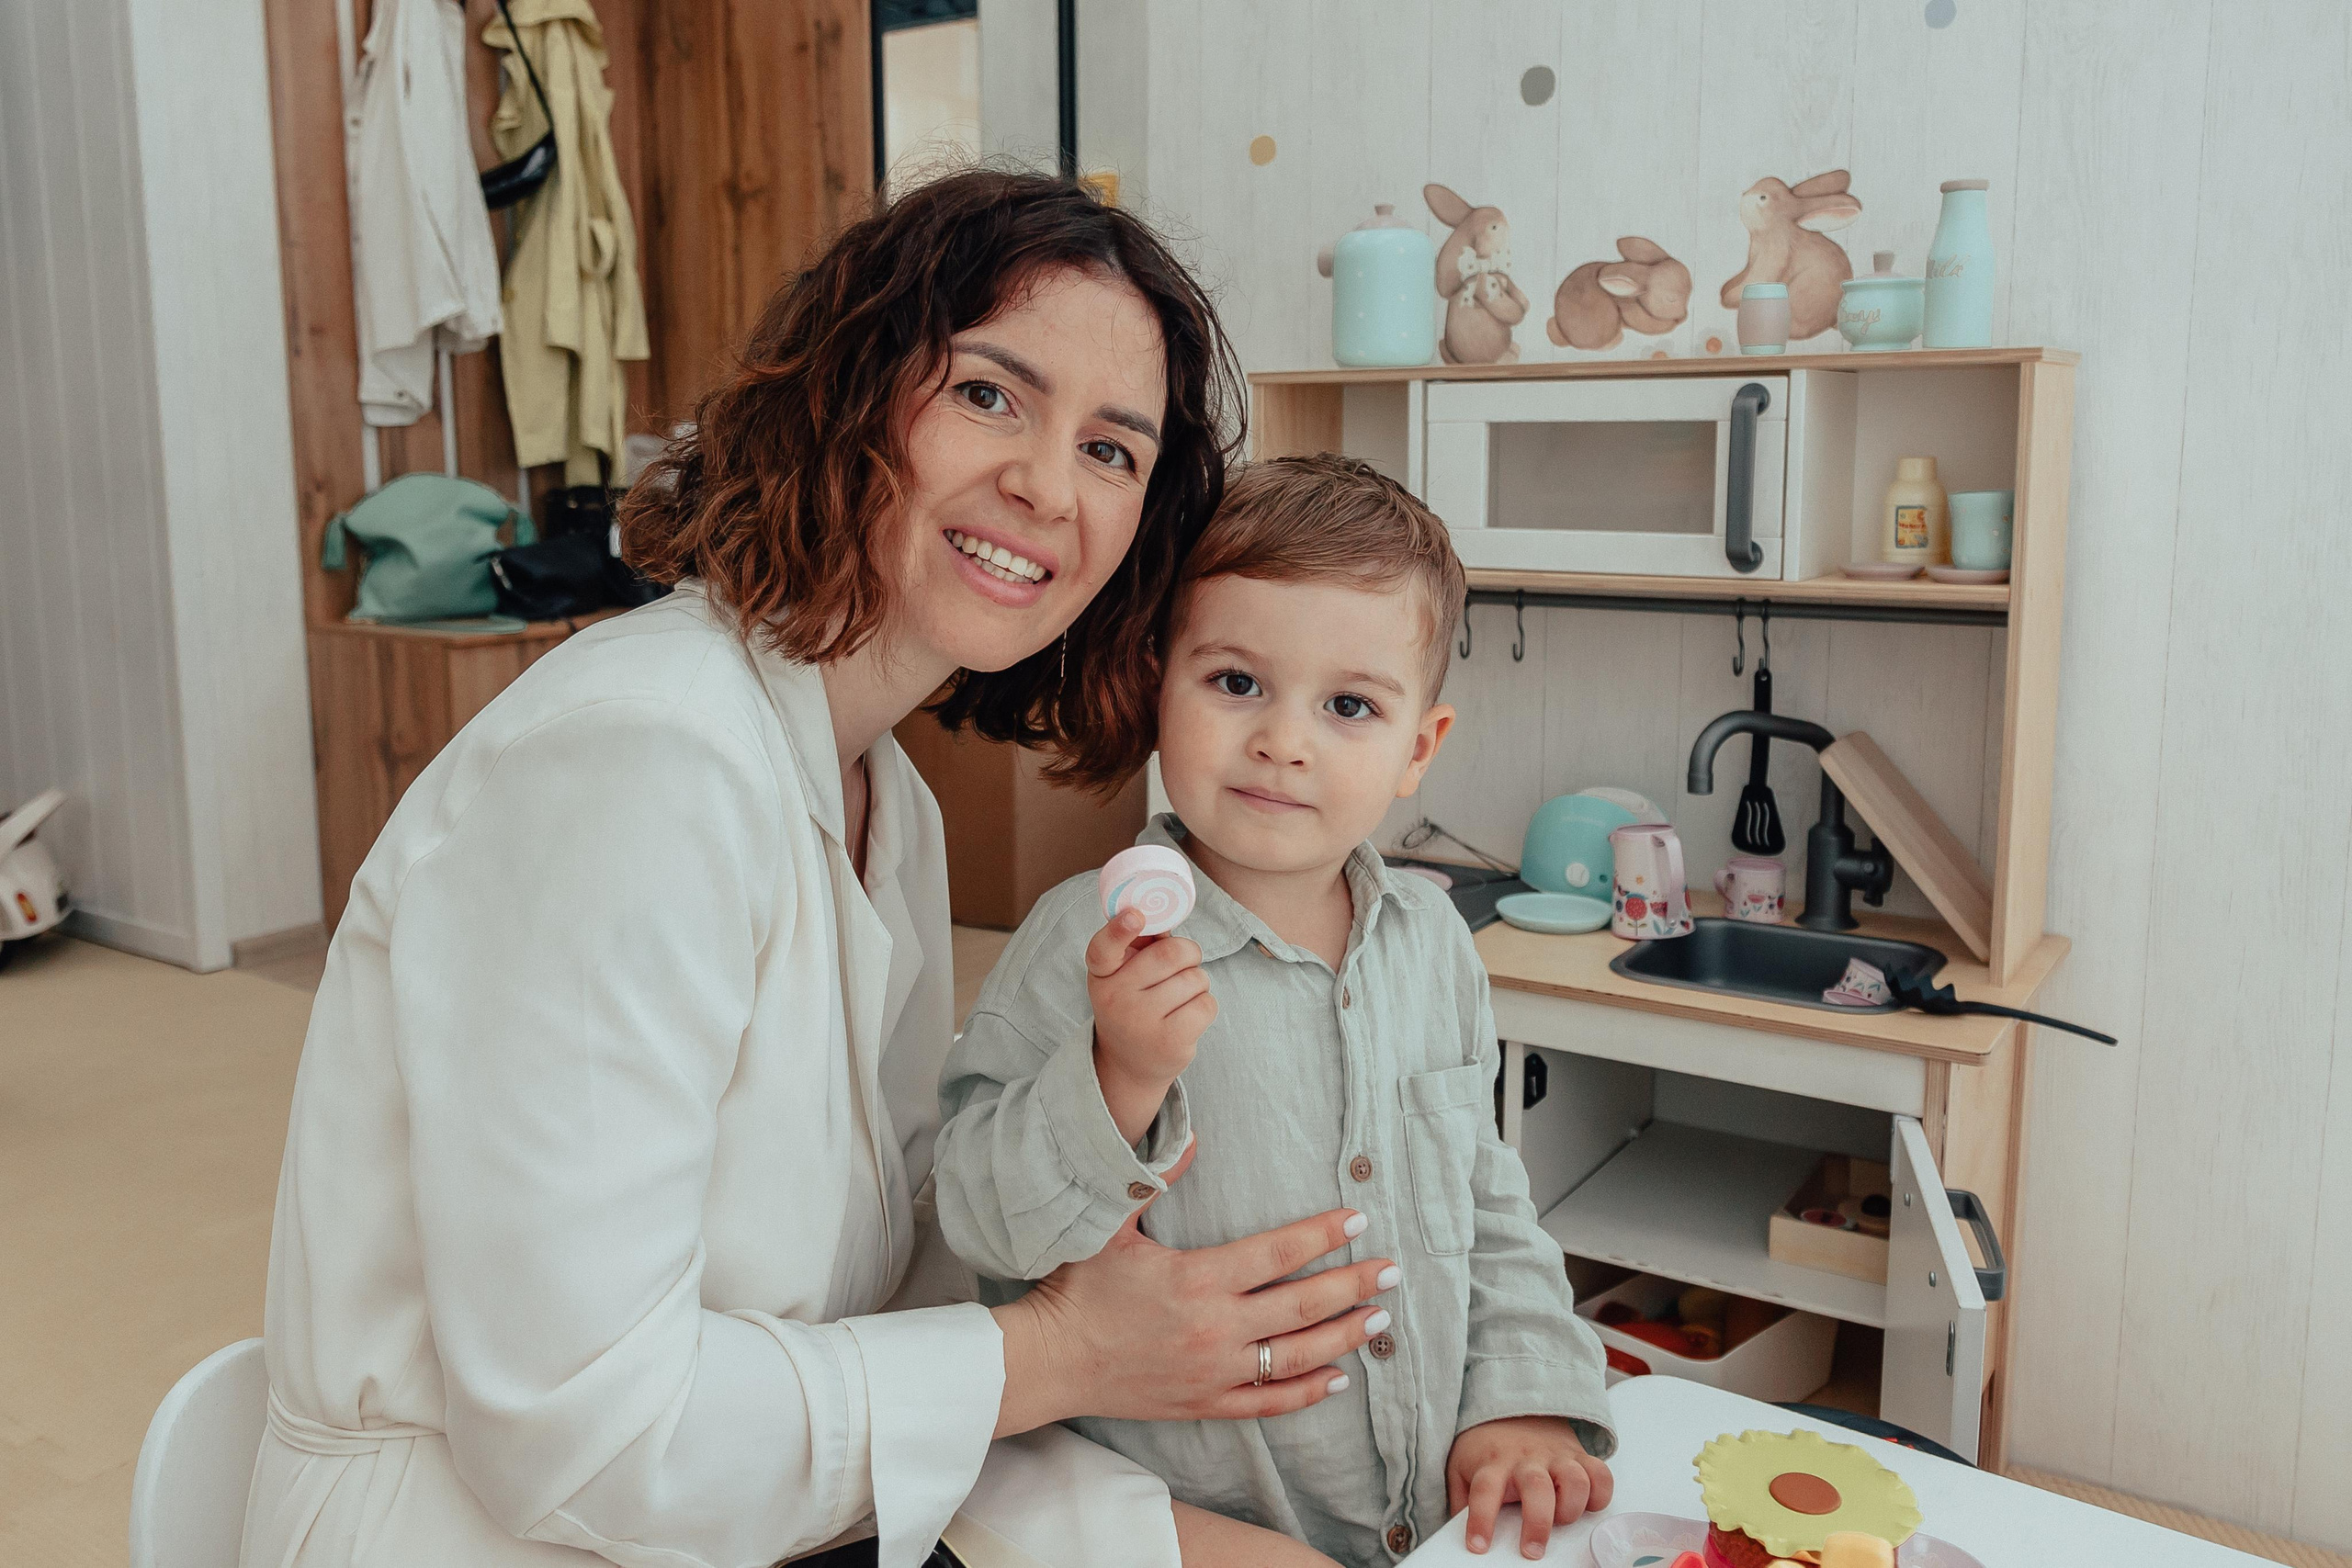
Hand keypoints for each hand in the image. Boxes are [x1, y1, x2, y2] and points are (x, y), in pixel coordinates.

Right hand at [991, 1140, 1400, 1435]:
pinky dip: (1308, 1393)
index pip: (1278, 1254)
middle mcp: (1216, 1328)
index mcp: (1198, 1279)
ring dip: (1344, 1336)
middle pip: (1302, 1306)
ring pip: (1296, 1356)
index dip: (1323, 1235)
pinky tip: (1339, 1378)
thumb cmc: (1079, 1290)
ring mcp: (1215, 1371)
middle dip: (1354, 1285)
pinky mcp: (1206, 1402)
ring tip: (1380, 1318)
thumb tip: (1192, 1138)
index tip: (1357, 1219)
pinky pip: (1269, 1402)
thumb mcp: (1109, 1227)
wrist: (1052, 1360)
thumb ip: (1153, 1179)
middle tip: (1393, 1270)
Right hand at [1086, 908, 1216, 1142]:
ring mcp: (1141, 1022)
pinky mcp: (1169, 1042)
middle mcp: (1115, 999)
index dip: (1120, 929)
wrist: (1129, 1063)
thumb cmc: (1132, 1004)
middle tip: (1184, 962)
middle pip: (1170, 954)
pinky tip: (1188, 1016)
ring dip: (1197, 982)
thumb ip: (1141, 945)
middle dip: (1188, 952)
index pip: (1103, 949)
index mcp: (1101, 975)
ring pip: (1194, 978)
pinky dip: (1205, 1004)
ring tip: (1180, 996)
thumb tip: (1166, 920)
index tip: (1135, 915)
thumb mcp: (1123, 976)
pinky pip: (1206, 1004)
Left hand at [1447, 1416, 1613, 1558]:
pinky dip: (1601, 1493)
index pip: (1484, 1490)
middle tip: (1532, 1551)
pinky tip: (1589, 1507)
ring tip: (1562, 1523)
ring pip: (1574, 1478)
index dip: (1481, 1519)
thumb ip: (1461, 1501)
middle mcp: (1525, 1459)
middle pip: (1536, 1486)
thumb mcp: (1462, 1469)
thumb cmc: (1487, 1450)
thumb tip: (1457, 1536)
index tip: (1478, 1546)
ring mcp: (1555, 1456)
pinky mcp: (1578, 1456)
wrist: (1513, 1409)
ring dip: (1571, 1507)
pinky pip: (1600, 1473)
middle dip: (1537, 1522)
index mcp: (1492, 1463)